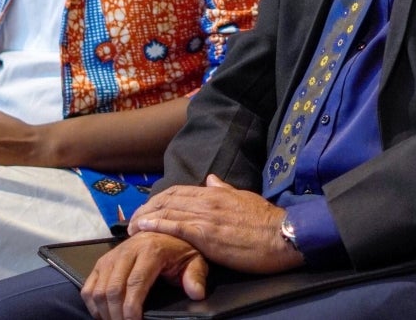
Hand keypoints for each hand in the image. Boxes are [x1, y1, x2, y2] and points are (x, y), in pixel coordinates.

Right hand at [82, 231, 206, 319]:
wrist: (163, 231)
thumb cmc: (179, 250)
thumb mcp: (194, 260)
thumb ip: (196, 276)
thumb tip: (196, 293)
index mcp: (150, 250)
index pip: (135, 284)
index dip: (132, 309)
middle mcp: (127, 251)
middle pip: (113, 289)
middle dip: (117, 315)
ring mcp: (111, 256)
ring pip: (98, 290)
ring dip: (104, 313)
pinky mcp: (102, 262)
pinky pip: (89, 287)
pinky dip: (93, 305)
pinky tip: (105, 314)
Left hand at [128, 175, 303, 274]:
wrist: (284, 235)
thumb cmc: (268, 222)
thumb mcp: (245, 198)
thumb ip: (225, 190)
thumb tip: (211, 179)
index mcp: (217, 193)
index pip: (180, 191)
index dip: (161, 198)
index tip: (149, 205)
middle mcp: (208, 201)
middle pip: (169, 199)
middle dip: (149, 207)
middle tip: (134, 217)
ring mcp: (206, 217)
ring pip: (168, 211)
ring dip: (146, 217)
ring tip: (131, 224)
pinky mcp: (207, 235)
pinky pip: (176, 227)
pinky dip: (156, 226)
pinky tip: (143, 229)